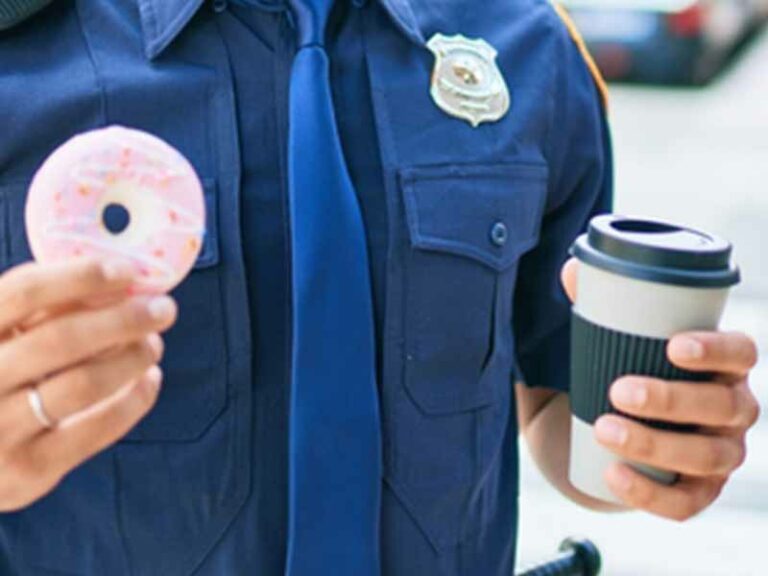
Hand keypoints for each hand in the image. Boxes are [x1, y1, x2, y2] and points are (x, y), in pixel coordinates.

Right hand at [0, 259, 176, 510]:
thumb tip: (119, 283)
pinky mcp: (27, 473)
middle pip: (61, 339)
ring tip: (153, 344)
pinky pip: (97, 429)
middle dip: (123, 319)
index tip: (127, 271)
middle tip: (163, 308)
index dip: (79, 277)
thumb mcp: (3, 340)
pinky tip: (150, 380)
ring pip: (84, 385)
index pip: (21, 294)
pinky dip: (135, 400)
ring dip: (132, 358)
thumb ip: (42, 313)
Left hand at [561, 258, 760, 519]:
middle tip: (619, 389)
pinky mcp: (697, 493)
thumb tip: (574, 267)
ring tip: (604, 429)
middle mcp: (733, 409)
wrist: (601, 431)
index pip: (742, 352)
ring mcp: (720, 454)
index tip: (673, 346)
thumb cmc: (616, 369)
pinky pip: (686, 504)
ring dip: (656, 444)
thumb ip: (595, 303)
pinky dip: (651, 494)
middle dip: (672, 399)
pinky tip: (613, 477)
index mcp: (721, 364)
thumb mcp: (607, 337)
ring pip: (707, 456)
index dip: (718, 349)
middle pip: (725, 406)